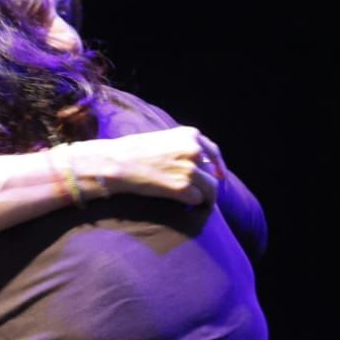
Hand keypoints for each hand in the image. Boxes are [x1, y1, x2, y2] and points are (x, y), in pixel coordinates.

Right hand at [79, 126, 223, 207]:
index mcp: (190, 135)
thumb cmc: (134, 151)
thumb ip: (182, 148)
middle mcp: (194, 150)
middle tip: (198, 195)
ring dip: (201, 198)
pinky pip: (198, 200)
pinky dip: (192, 205)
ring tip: (190, 203)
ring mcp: (190, 169)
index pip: (213, 152)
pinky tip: (182, 205)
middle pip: (212, 174)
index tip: (220, 176)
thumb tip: (197, 166)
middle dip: (206, 185)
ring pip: (209, 190)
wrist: (119, 162)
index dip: (218, 166)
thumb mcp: (163, 139)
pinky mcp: (183, 188)